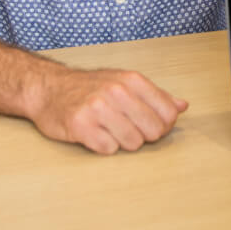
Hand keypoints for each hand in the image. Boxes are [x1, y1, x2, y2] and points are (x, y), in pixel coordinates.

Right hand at [29, 67, 188, 154]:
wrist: (48, 88)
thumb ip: (155, 95)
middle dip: (143, 134)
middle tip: (124, 126)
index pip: (168, 114)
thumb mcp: (124, 82)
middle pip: (153, 131)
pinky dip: (103, 146)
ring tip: (107, 128)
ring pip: (133, 143)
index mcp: (131, 80)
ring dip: (122, 141)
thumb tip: (182, 106)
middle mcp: (116, 91)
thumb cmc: (88, 87)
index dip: (161, 124)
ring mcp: (98, 108)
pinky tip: (94, 133)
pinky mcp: (82, 126)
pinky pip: (109, 149)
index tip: (147, 122)